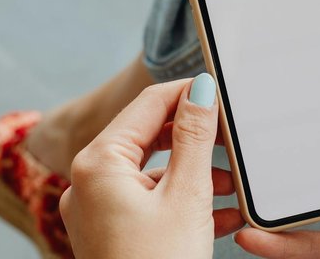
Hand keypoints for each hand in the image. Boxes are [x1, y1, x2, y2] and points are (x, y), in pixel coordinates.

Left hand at [59, 74, 244, 258]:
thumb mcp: (186, 194)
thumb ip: (195, 137)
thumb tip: (201, 90)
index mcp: (98, 163)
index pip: (148, 105)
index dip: (186, 92)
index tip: (218, 88)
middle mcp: (89, 181)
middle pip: (148, 137)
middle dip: (193, 139)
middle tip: (230, 138)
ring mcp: (97, 208)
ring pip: (151, 172)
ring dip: (193, 173)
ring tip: (230, 184)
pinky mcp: (110, 230)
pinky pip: (147, 200)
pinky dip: (180, 199)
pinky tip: (217, 210)